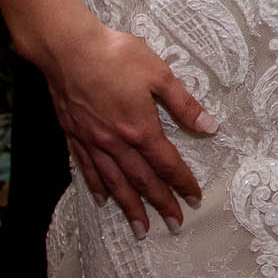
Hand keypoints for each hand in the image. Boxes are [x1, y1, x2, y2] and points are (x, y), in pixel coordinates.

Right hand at [34, 15, 215, 238]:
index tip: (195, 199)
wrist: (68, 49)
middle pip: (142, 181)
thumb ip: (184, 104)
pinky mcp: (74, 136)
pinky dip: (98, 187)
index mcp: (140, 129)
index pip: (167, 164)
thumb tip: (209, 127)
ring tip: (140, 229)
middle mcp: (116, 143)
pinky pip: (88, 170)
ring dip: (130, 207)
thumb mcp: (159, 74)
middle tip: (175, 226)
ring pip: (115, 183)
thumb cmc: (116, 56)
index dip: (183, 183)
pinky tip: (104, 199)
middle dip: (160, 204)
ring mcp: (92, 142)